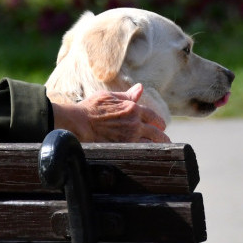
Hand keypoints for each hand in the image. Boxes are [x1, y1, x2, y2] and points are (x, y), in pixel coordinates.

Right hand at [48, 84, 170, 142]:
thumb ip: (127, 95)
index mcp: (132, 108)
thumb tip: (140, 87)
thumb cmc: (90, 108)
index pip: (153, 116)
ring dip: (157, 146)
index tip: (160, 125)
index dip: (158, 121)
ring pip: (152, 143)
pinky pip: (141, 151)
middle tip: (163, 139)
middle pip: (157, 132)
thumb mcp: (109, 96)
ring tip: (160, 150)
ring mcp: (130, 136)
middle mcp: (134, 122)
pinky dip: (147, 153)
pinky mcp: (123, 147)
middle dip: (162, 136)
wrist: (78, 123)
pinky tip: (149, 155)